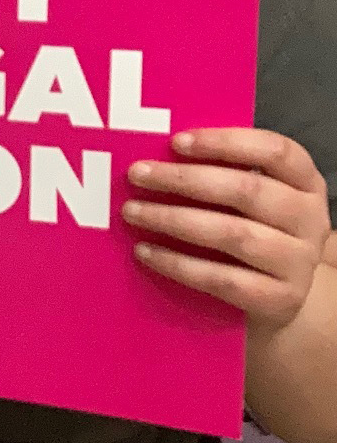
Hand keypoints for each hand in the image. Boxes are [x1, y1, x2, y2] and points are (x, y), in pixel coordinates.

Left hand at [124, 129, 331, 331]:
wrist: (277, 295)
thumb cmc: (251, 228)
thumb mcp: (249, 198)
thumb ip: (218, 172)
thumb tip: (155, 154)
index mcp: (306, 183)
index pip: (276, 151)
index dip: (226, 142)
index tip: (175, 142)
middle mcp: (310, 220)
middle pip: (248, 190)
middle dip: (184, 179)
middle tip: (136, 174)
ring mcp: (298, 262)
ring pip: (234, 234)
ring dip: (174, 220)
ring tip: (132, 211)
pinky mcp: (280, 300)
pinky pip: (223, 279)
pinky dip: (178, 264)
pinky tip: (144, 251)